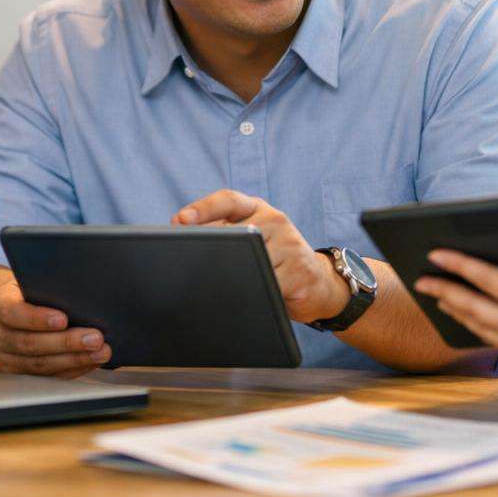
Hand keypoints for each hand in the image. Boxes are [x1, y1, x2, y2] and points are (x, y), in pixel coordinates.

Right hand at [0, 271, 110, 377]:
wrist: (17, 313)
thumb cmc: (33, 295)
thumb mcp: (35, 284)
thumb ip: (51, 288)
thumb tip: (82, 295)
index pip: (12, 311)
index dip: (38, 318)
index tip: (64, 319)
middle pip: (29, 343)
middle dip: (66, 342)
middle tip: (95, 338)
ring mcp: (3, 357)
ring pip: (39, 364)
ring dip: (74, 359)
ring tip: (100, 352)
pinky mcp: (16, 374)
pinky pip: (46, 377)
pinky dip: (72, 370)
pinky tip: (90, 362)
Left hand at [174, 190, 347, 324]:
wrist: (318, 284)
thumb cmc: (275, 261)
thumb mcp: (254, 240)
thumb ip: (226, 235)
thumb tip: (185, 245)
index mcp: (259, 209)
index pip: (228, 200)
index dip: (203, 208)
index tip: (179, 220)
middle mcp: (276, 220)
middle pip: (235, 232)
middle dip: (212, 249)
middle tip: (192, 263)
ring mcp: (291, 244)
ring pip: (251, 260)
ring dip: (234, 276)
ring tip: (227, 285)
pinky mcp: (300, 271)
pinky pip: (268, 284)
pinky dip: (254, 292)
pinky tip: (251, 297)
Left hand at [414, 234, 497, 391]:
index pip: (490, 281)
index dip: (461, 266)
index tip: (436, 254)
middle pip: (474, 307)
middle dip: (444, 291)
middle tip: (420, 278)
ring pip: (480, 327)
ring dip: (456, 310)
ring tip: (437, 297)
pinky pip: (494, 341)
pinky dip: (475, 328)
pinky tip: (470, 321)